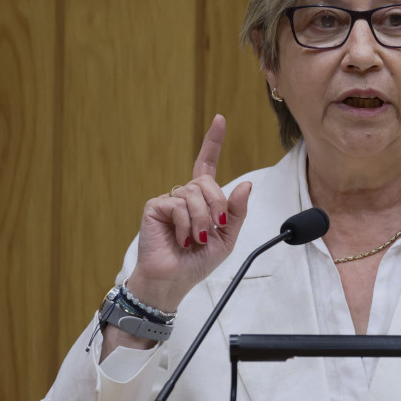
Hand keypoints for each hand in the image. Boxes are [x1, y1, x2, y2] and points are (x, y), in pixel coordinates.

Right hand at [127, 114, 251, 310]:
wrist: (174, 281)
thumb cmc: (198, 262)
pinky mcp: (154, 208)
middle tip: (211, 231)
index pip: (207, 164)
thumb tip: (245, 185)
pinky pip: (177, 205)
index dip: (213, 141)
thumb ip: (236, 212)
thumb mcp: (226, 238)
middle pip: (207, 182)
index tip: (220, 119)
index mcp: (202, 199)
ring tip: (194, 239)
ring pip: (193, 194)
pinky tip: (180, 239)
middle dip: (216, 207)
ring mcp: (168, 200)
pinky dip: (185, 225)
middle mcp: (185, 195)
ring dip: (200, 221)